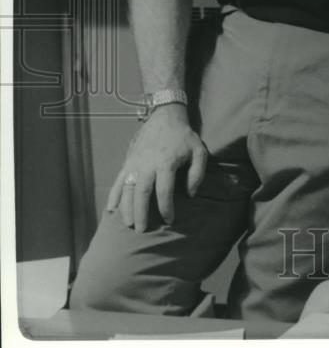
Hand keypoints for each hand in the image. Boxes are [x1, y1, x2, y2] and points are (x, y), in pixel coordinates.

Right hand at [105, 104, 207, 232]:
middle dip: (140, 213)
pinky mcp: (128, 162)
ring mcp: (135, 163)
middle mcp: (147, 164)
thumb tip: (191, 194)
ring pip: (127, 189)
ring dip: (125, 207)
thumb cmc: (184, 137)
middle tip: (141, 230)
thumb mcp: (199, 151)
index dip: (166, 207)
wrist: (165, 117)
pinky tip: (110, 209)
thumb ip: (198, 173)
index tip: (170, 220)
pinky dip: (113, 195)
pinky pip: (118, 180)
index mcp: (166, 162)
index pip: (164, 190)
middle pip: (141, 192)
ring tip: (128, 224)